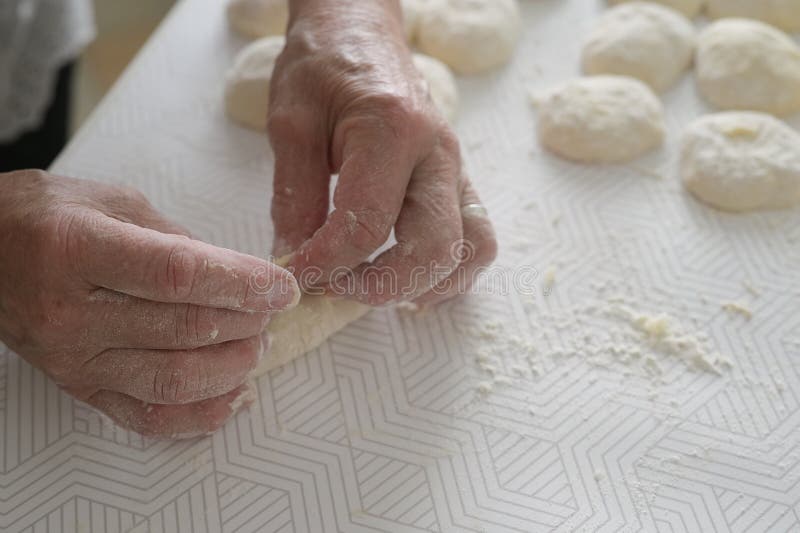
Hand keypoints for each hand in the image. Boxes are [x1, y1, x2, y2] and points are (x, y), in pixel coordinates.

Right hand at [0, 170, 299, 437]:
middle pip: (184, 330)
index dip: (240, 283)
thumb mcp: (112, 202)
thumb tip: (235, 275)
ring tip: (257, 343)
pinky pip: (148, 417)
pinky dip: (201, 414)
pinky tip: (235, 393)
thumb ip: (174, 238)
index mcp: (79, 250)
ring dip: (233, 366)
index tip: (282, 286)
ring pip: (174, 380)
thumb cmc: (45, 219)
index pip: (177, 275)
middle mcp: (72, 313)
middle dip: (247, 321)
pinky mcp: (81, 388)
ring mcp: (75, 359)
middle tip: (273, 308)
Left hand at [268, 0, 496, 304]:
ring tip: (374, 287)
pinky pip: (476, 239)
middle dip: (381, 287)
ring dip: (426, 284)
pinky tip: (406, 274)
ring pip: (472, 251)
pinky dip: (448, 270)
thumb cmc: (325, 64)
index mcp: (393, 132)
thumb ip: (293, 196)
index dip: (326, 265)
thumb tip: (295, 261)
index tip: (296, 275)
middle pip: (433, 250)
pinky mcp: (459, 181)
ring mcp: (457, 170)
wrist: (361, 29)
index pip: (366, 226)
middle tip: (335, 289)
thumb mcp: (291, 122)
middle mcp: (438, 155)